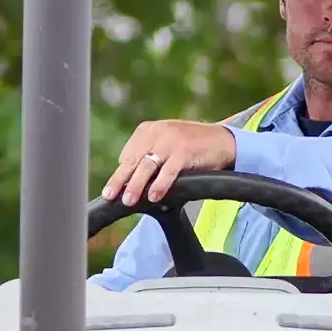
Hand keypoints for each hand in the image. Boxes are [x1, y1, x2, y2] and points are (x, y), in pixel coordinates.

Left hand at [102, 119, 235, 206]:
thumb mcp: (166, 144)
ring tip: (128, 200)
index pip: (128, 154)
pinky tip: (154, 197)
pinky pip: (168, 172)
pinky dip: (160, 185)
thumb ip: (148, 155)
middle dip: (120, 180)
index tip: (113, 188)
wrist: (222, 141)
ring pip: (147, 167)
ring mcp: (171, 141)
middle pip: (132, 160)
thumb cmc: (191, 146)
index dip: (121, 173)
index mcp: (148, 129)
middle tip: (110, 196)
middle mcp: (157, 132)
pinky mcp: (184, 151)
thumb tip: (127, 178)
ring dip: (136, 185)